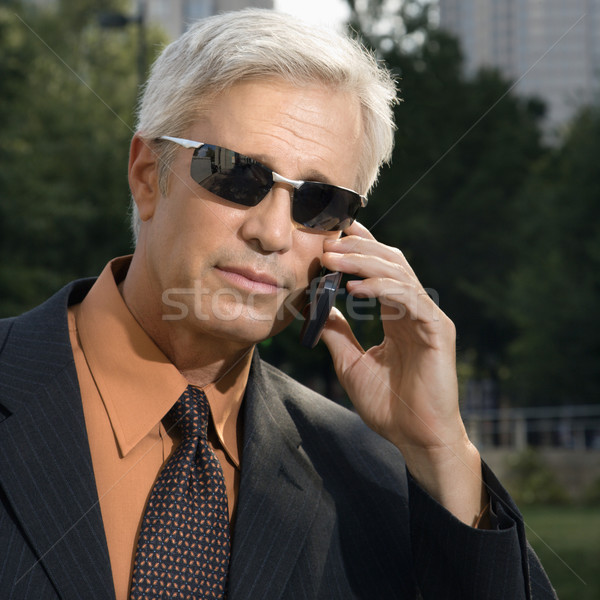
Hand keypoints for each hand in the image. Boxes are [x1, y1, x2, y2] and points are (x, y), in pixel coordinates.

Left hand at [320, 221, 485, 524]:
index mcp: (396, 315)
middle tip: (327, 244)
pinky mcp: (437, 329)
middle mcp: (414, 310)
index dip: (359, 249)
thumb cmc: (388, 404)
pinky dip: (382, 289)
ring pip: (399, 274)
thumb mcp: (351, 363)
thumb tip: (316, 308)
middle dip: (357, 250)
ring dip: (364, 263)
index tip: (330, 237)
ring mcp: (427, 317)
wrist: (415, 437)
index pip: (378, 270)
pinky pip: (409, 299)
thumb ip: (338, 333)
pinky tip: (355, 290)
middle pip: (390, 262)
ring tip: (333, 260)